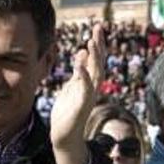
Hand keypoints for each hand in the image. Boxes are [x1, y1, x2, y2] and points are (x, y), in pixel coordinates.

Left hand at [50, 23, 104, 151]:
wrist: (64, 135)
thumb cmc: (68, 112)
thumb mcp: (72, 86)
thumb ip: (78, 71)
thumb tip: (82, 51)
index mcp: (89, 82)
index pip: (96, 59)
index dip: (98, 44)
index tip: (97, 28)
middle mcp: (92, 88)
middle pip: (99, 63)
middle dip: (99, 45)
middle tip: (98, 27)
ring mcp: (88, 96)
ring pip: (95, 74)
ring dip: (94, 58)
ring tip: (90, 42)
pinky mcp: (82, 105)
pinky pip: (85, 89)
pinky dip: (84, 76)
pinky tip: (80, 64)